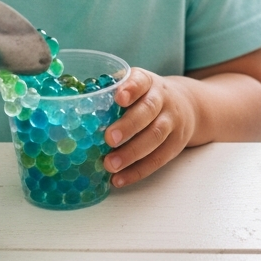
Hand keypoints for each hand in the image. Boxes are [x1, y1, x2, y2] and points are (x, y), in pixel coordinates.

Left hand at [104, 68, 197, 186]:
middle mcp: (163, 99)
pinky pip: (158, 159)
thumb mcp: (136, 86)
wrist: (188, 106)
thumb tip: (72, 105)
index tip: (119, 97)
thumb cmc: (147, 97)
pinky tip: (120, 179)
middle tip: (109, 138)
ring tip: (110, 165)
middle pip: (149, 110)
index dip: (131, 89)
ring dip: (132, 153)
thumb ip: (110, 91)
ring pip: (155, 136)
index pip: (141, 81)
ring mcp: (172, 122)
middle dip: (129, 126)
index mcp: (148, 82)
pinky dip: (138, 171)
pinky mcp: (175, 144)